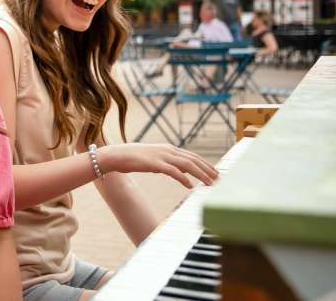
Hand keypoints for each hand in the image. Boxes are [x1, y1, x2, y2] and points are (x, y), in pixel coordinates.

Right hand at [99, 144, 218, 188]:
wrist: (116, 155)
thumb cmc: (132, 159)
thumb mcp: (153, 160)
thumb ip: (166, 164)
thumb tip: (177, 171)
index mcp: (168, 148)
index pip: (192, 156)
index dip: (205, 164)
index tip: (215, 172)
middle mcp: (168, 150)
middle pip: (193, 159)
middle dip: (208, 169)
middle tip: (219, 179)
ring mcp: (162, 156)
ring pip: (187, 165)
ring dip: (201, 174)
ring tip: (210, 183)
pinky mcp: (155, 164)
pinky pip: (173, 171)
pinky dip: (183, 178)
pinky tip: (190, 186)